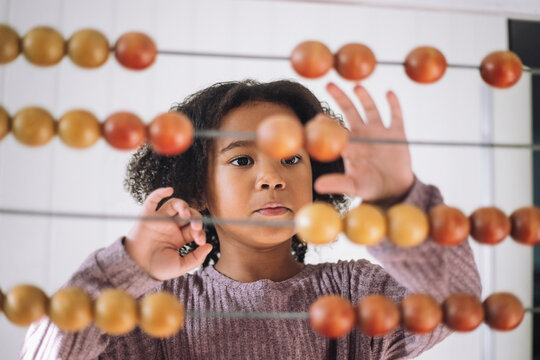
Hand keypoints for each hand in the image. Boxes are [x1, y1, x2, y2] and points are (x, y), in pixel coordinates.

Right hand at [125, 187, 211, 280]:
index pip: (194, 228)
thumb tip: (209, 246)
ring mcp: (160, 220)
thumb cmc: (157, 269)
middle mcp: (171, 226)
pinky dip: (160, 192)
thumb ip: (196, 258)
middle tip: (196, 227)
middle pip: (188, 214)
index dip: (201, 232)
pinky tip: (169, 190)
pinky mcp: (147, 216)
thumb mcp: (180, 266)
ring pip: (174, 205)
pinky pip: (152, 200)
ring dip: (183, 206)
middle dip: (195, 218)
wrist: (136, 269)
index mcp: (180, 237)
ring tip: (186, 214)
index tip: (200, 241)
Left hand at [314, 83, 413, 201]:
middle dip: (340, 98)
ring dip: (364, 97)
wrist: (394, 190)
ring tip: (357, 86)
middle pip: (350, 112)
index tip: (317, 117)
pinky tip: (389, 93)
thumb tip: (317, 186)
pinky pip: (395, 115)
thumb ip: (337, 183)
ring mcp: (380, 132)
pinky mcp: (397, 133)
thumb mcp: (354, 187)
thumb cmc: (370, 188)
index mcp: (351, 146)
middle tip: (329, 84)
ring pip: (371, 109)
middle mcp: (363, 135)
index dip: (327, 123)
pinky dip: (393, 104)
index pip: (336, 131)